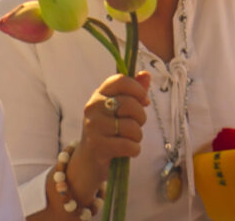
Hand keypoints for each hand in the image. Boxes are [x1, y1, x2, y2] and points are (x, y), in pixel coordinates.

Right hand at [71, 70, 151, 192]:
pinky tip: (128, 151)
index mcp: (100, 94)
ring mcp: (93, 126)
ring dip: (137, 136)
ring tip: (129, 139)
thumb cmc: (108, 130)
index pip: (121, 80)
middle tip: (136, 125)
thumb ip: (133, 91)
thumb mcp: (119, 109)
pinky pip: (129, 146)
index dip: (138, 89)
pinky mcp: (97, 146)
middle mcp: (93, 107)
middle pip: (130, 104)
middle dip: (140, 117)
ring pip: (131, 127)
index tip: (144, 101)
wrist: (88, 160)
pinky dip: (134, 150)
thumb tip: (146, 74)